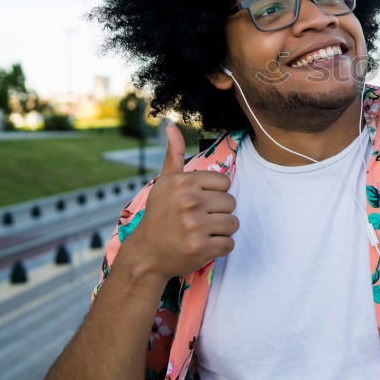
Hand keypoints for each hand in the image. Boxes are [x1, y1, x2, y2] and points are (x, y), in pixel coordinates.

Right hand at [121, 124, 238, 279]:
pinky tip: (203, 245)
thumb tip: (170, 125)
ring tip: (202, 232)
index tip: (199, 202)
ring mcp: (195, 226)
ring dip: (222, 230)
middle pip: (231, 203)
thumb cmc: (159, 216)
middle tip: (199, 220)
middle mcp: (189, 202)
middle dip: (219, 213)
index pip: (225, 183)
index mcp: (184, 183)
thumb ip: (174, 154)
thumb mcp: (165, 183)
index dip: (215, 194)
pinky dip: (219, 247)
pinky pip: (229, 244)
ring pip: (233, 223)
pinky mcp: (201, 248)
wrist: (146, 254)